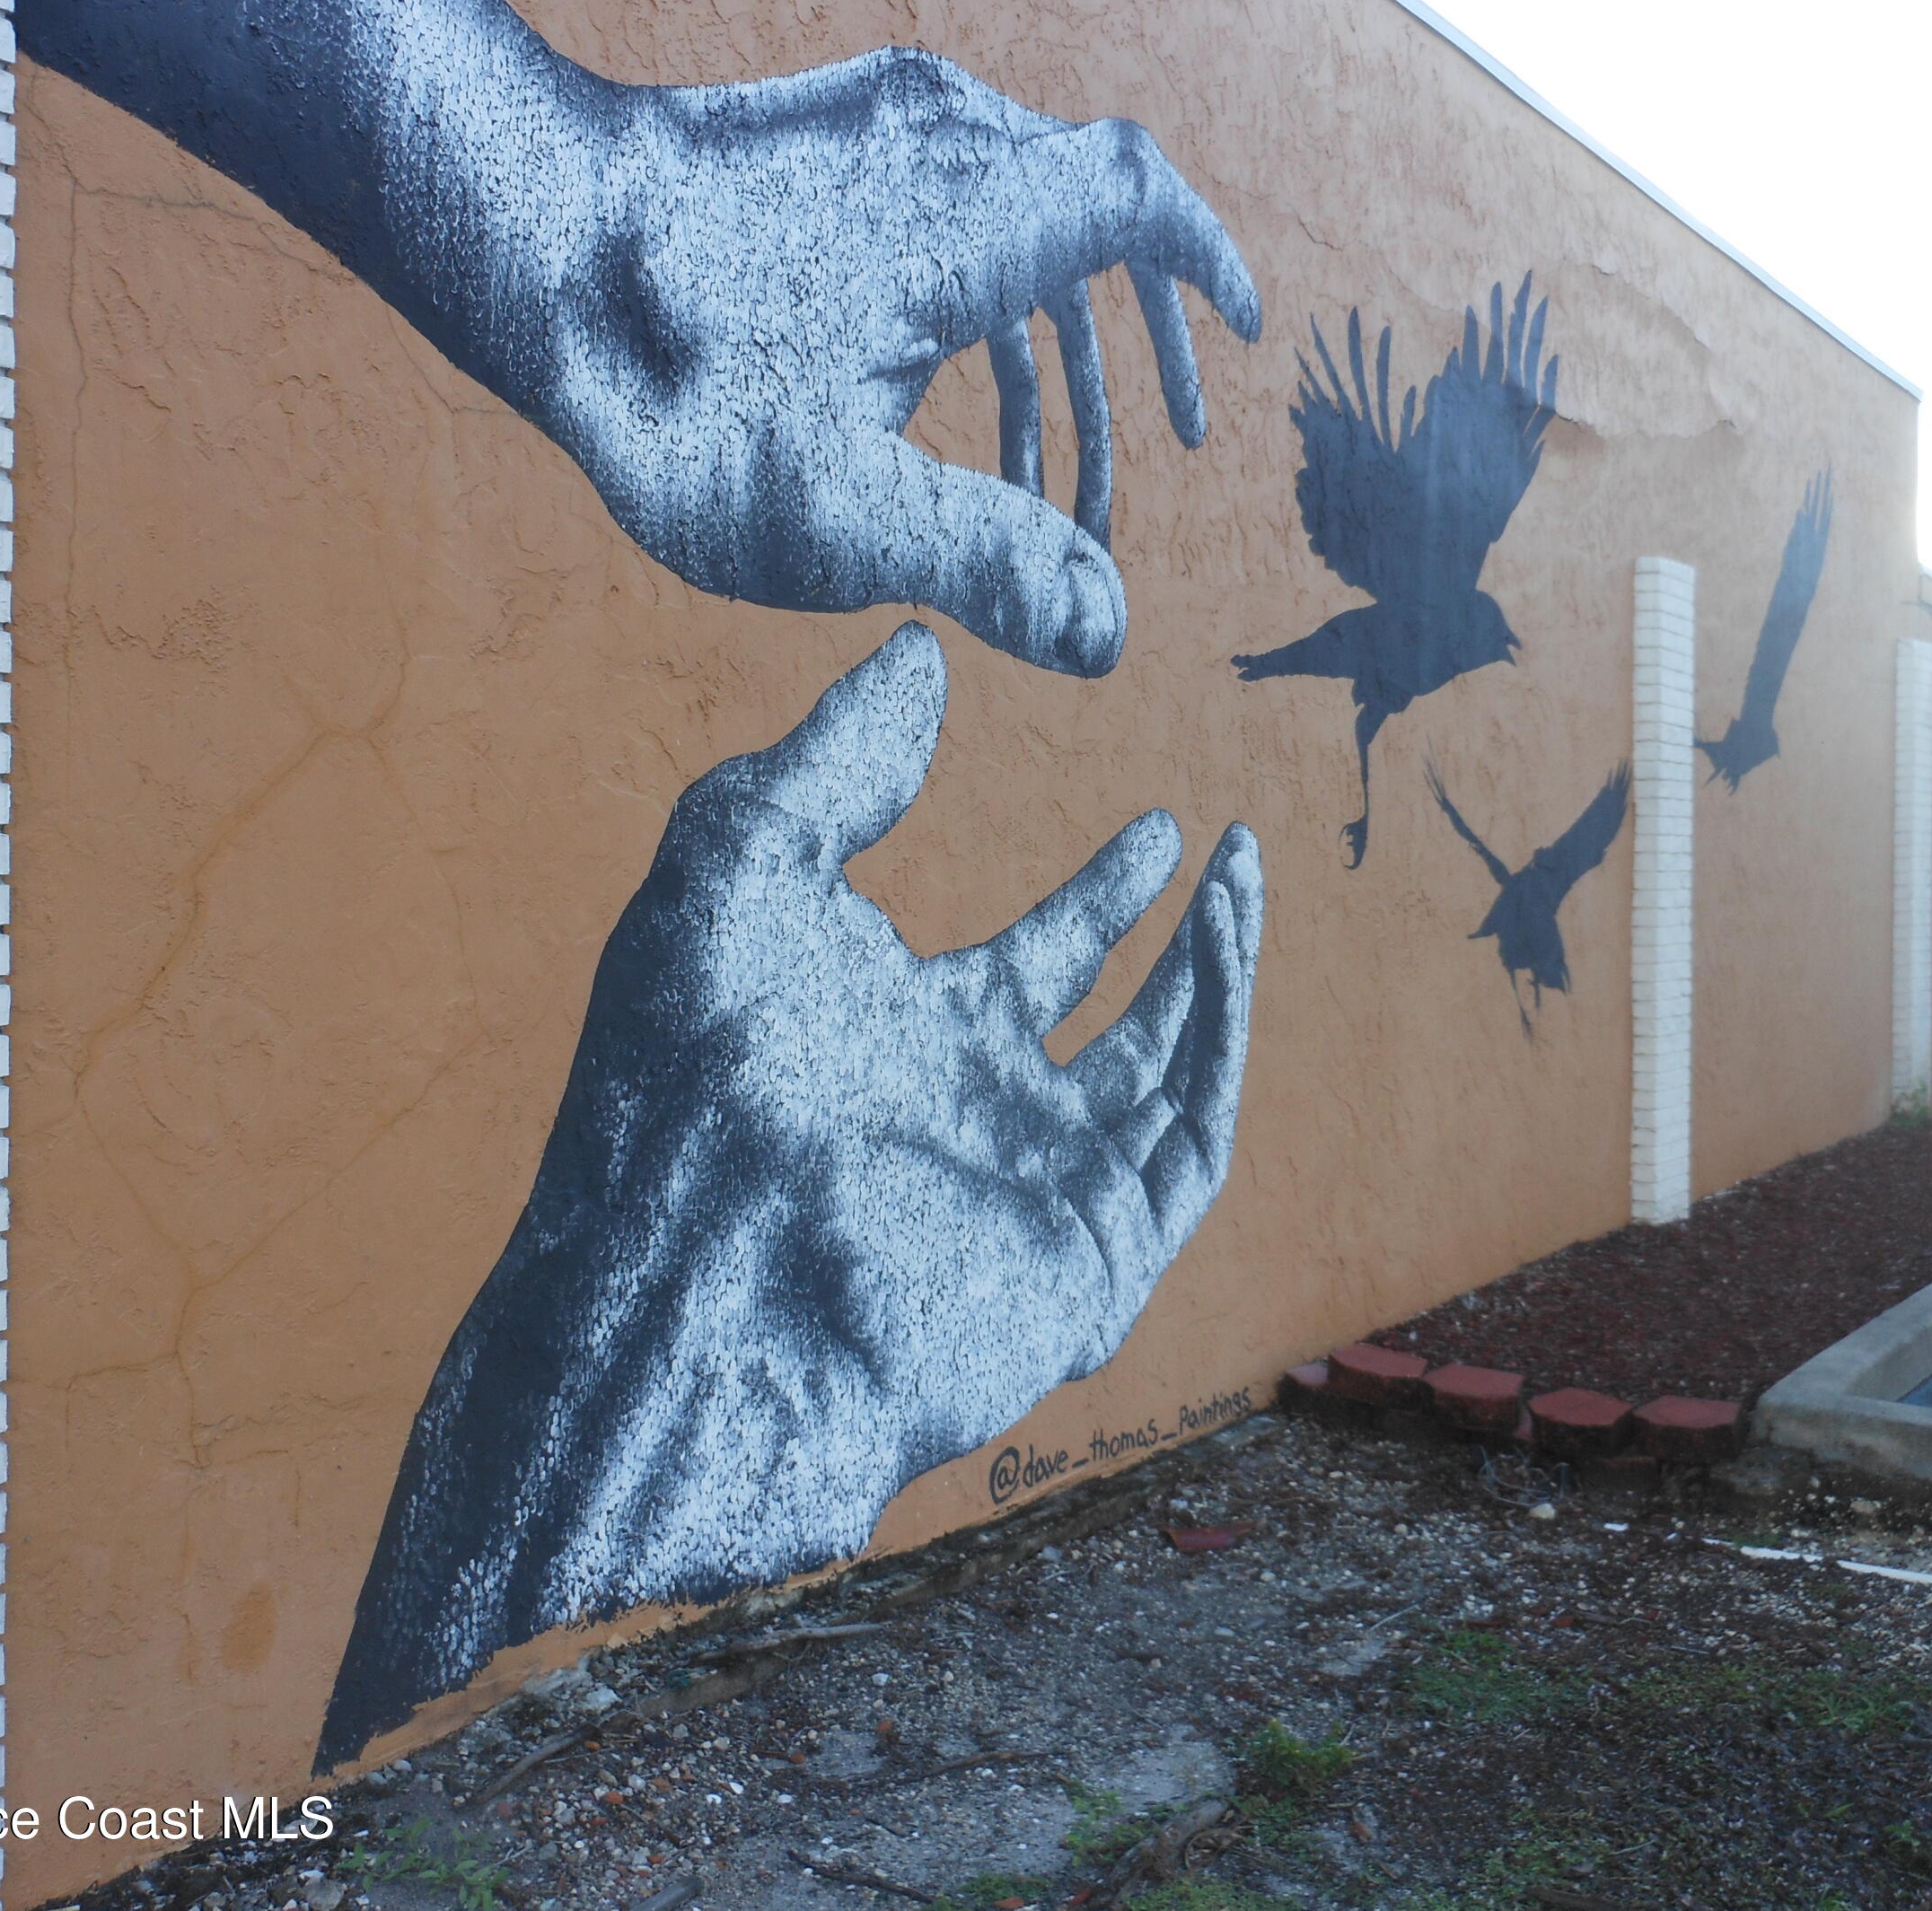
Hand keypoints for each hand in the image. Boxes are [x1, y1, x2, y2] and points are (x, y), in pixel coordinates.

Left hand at [322, 624, 1262, 1765]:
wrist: (700, 1280)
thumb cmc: (691, 1079)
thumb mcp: (737, 872)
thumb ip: (829, 759)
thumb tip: (912, 650)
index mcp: (895, 1041)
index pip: (1030, 963)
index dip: (1101, 895)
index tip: (1157, 829)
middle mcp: (973, 1116)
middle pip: (1111, 1024)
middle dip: (1175, 939)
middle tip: (1226, 851)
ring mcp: (1033, 1190)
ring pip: (1166, 1077)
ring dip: (1214, 974)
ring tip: (1240, 869)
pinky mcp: (1090, 1259)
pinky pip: (1188, 1145)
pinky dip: (1221, 1047)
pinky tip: (1225, 944)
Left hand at [526, 49, 1262, 675]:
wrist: (513, 238)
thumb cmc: (668, 384)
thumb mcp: (834, 510)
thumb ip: (985, 565)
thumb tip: (1107, 638)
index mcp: (977, 216)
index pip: (1138, 197)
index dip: (1206, 262)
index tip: (1246, 331)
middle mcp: (942, 142)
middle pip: (1087, 223)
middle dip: (1127, 359)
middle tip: (1149, 468)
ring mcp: (874, 126)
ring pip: (1011, 223)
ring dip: (1044, 354)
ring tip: (1042, 483)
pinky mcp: (814, 140)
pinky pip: (939, 210)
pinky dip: (974, 304)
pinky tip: (931, 401)